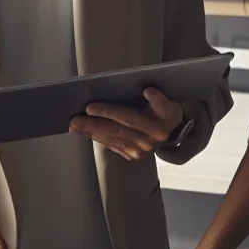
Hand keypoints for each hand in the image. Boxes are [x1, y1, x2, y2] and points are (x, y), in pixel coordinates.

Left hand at [69, 87, 185, 160]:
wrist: (174, 132)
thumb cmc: (166, 111)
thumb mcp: (168, 102)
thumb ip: (158, 98)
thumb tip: (147, 91)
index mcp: (157, 125)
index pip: (128, 117)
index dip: (109, 111)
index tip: (90, 107)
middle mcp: (149, 140)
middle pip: (116, 130)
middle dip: (92, 124)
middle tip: (75, 119)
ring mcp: (141, 151)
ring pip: (111, 139)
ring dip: (90, 132)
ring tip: (74, 126)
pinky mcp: (134, 156)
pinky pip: (112, 146)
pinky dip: (97, 138)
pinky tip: (85, 133)